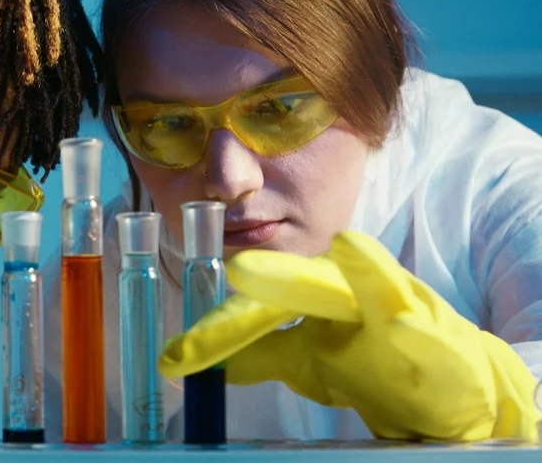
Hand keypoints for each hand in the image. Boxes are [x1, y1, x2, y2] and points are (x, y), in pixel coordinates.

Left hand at [159, 231, 539, 441]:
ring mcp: (394, 307)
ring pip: (371, 287)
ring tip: (338, 245)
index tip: (175, 358)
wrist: (450, 380)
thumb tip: (202, 363)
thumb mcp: (307, 360)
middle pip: (305, 284)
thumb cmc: (372, 361)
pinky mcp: (434, 333)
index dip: (218, 331)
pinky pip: (421, 329)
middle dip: (275, 277)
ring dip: (355, 271)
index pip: (259, 311)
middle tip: (239, 267)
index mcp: (313, 297)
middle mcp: (347, 292)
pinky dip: (412, 325)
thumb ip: (258, 353)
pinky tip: (400, 323)